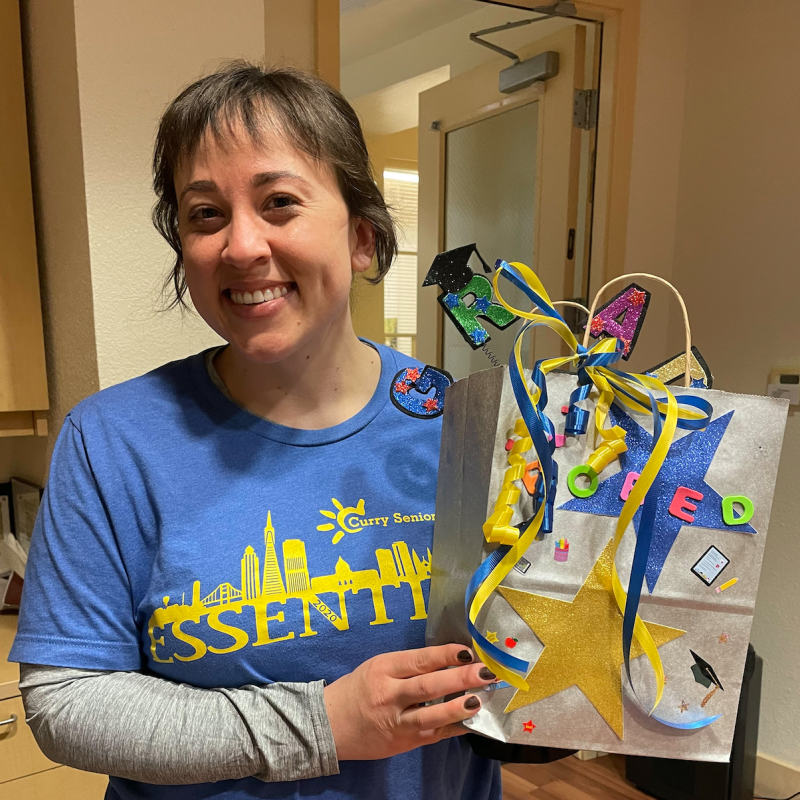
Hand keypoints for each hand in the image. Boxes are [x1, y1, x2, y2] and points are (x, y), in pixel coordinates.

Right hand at [323, 644, 495, 760]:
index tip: (468, 651)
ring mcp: (396, 722)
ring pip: (431, 716)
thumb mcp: (377, 667)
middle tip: (484, 672)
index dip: (445, 655)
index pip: (418, 660)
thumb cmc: (358, 689)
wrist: (330, 725)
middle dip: (459, 678)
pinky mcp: (402, 742)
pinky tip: (472, 721)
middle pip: (428, 686)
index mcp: (382, 669)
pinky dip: (453, 727)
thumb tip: (448, 660)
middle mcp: (389, 695)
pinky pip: (433, 734)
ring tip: (479, 699)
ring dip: (458, 707)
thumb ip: (408, 665)